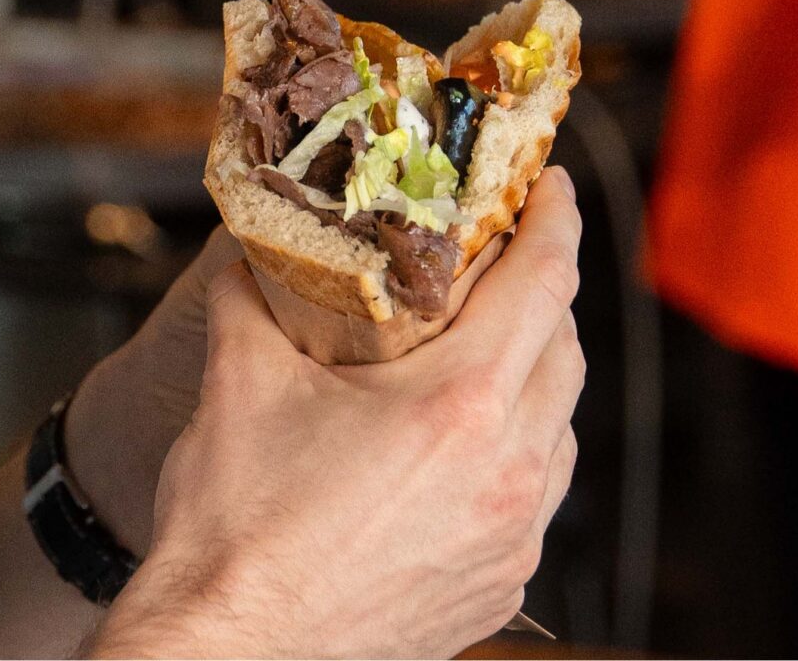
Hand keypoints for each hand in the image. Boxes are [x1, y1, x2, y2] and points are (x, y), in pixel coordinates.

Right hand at [92, 170, 585, 658]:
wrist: (233, 653)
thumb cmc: (237, 530)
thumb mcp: (239, 381)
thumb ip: (254, 295)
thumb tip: (255, 249)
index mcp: (459, 407)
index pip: (545, 285)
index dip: (556, 220)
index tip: (550, 183)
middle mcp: (506, 473)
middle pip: (564, 352)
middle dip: (543, 293)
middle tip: (501, 253)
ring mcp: (511, 540)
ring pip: (558, 431)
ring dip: (534, 374)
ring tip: (483, 344)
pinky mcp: (497, 587)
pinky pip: (535, 496)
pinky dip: (517, 449)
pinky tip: (464, 439)